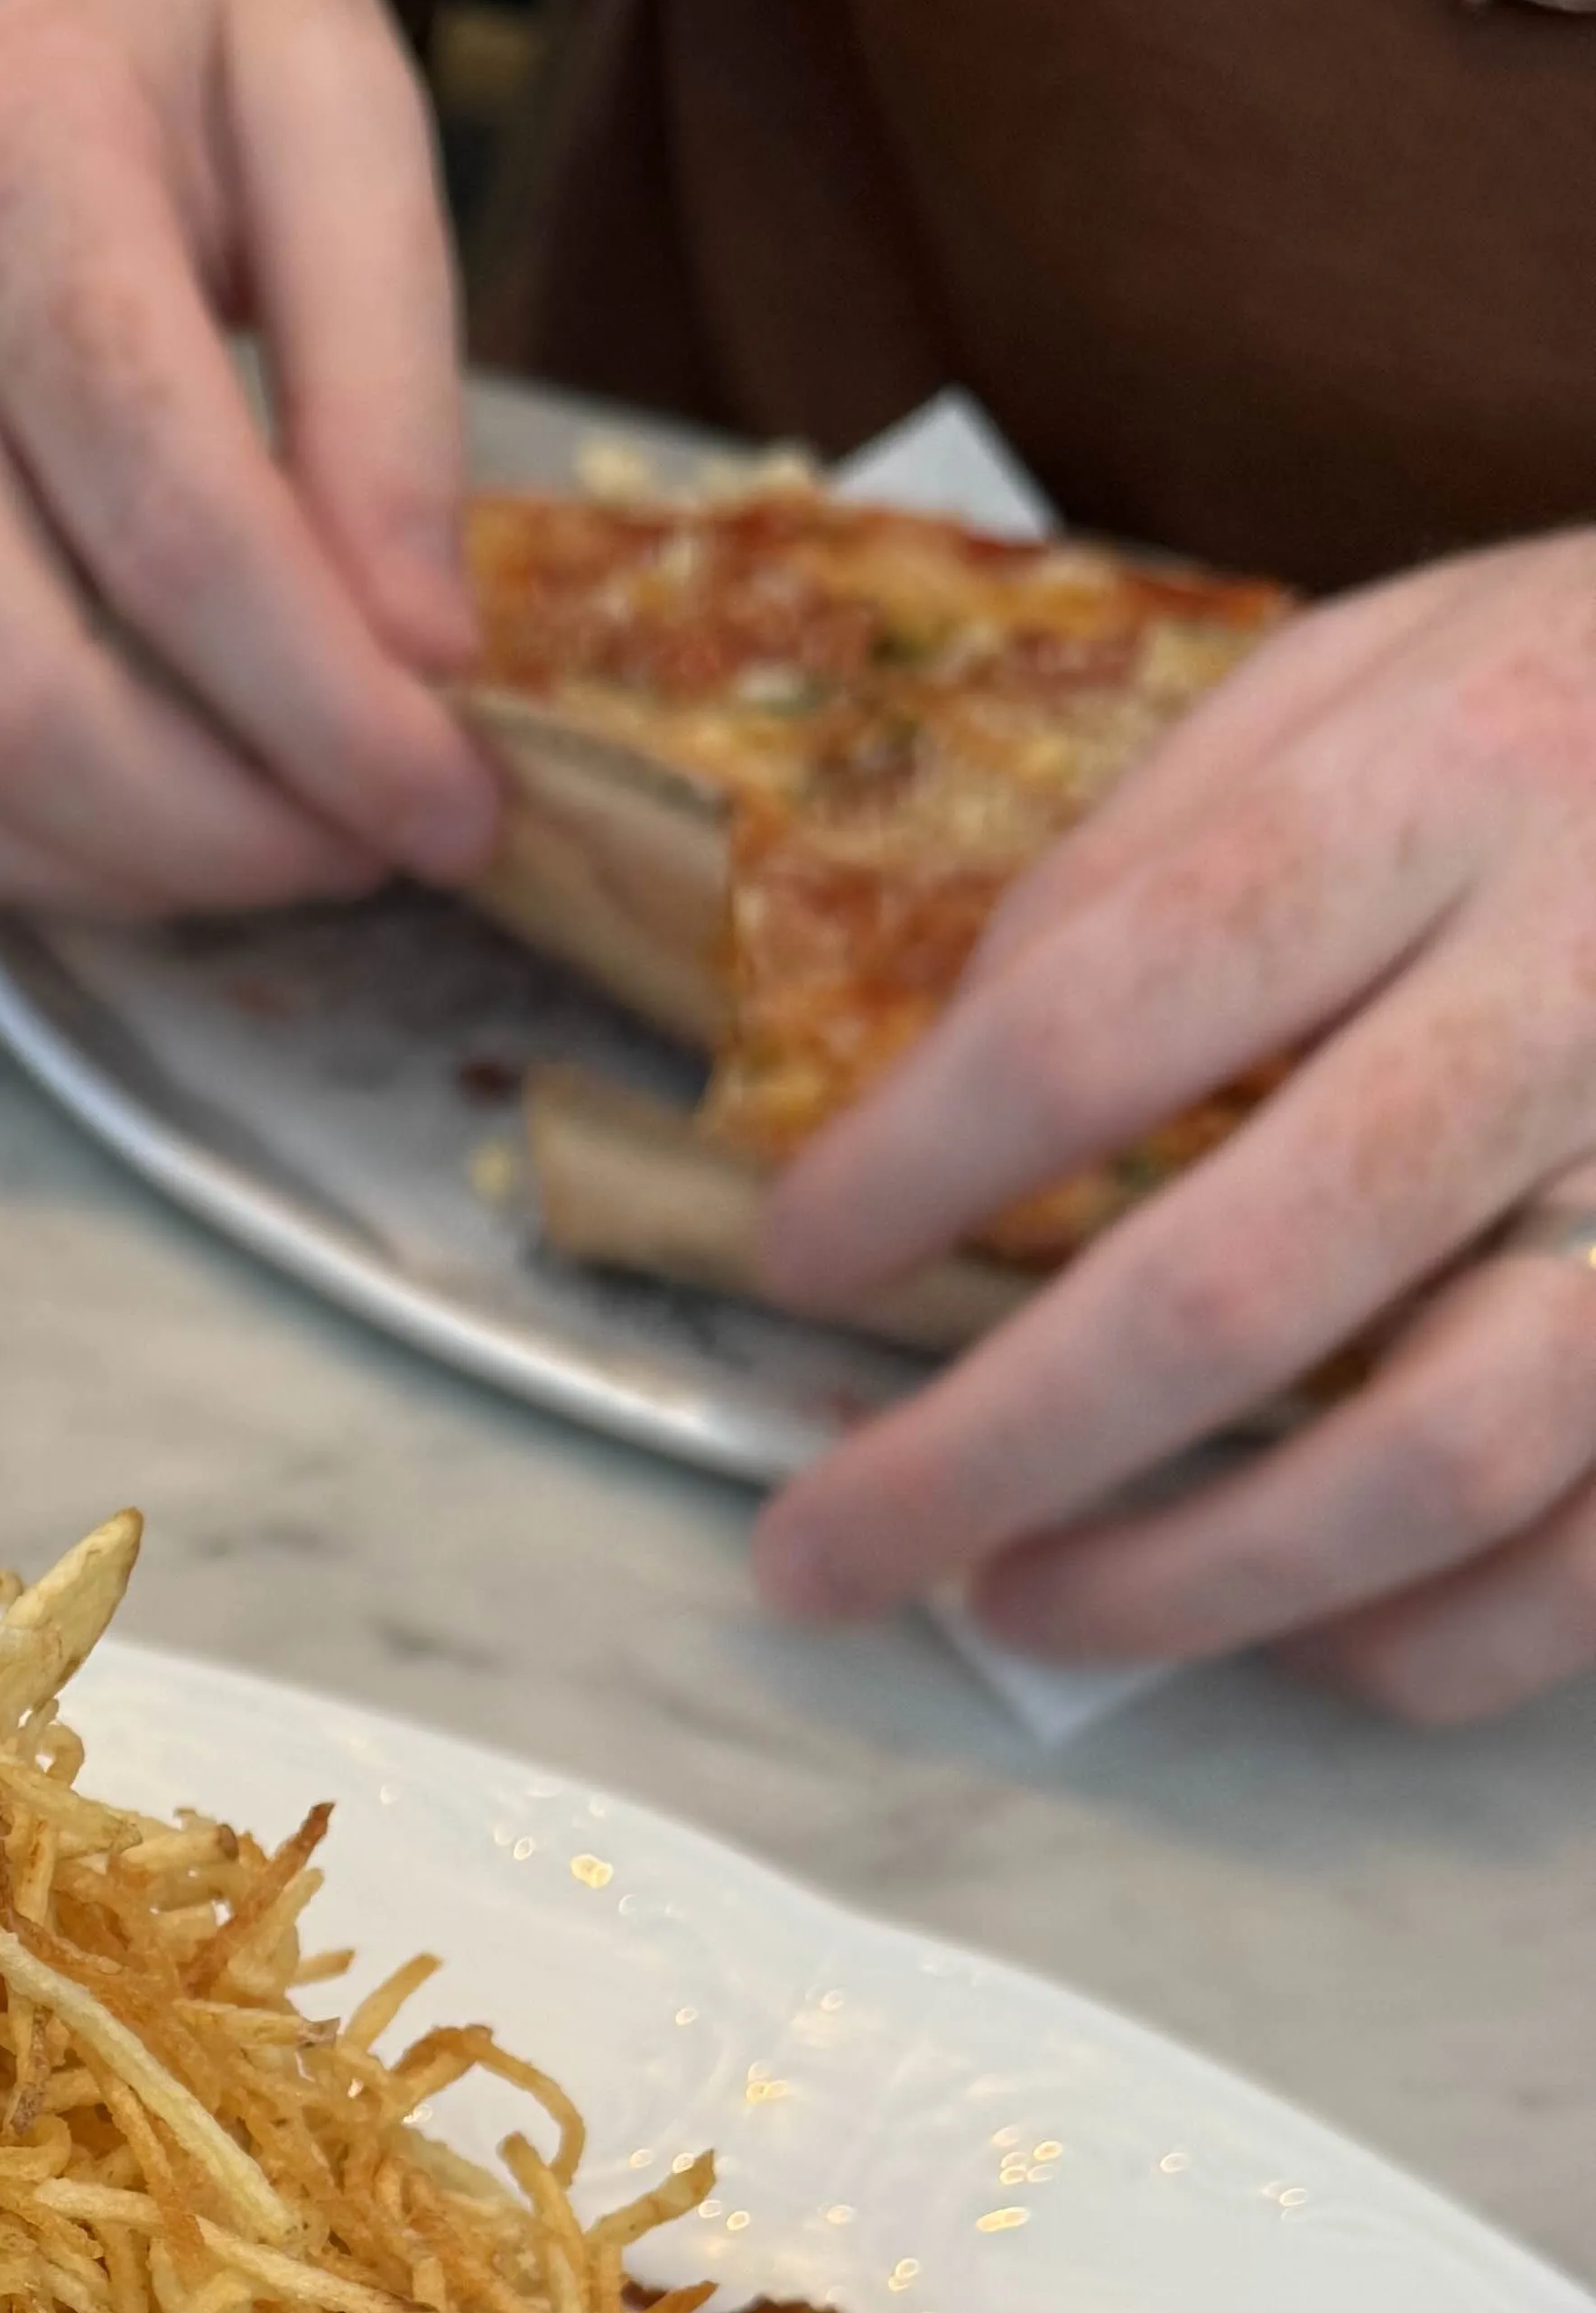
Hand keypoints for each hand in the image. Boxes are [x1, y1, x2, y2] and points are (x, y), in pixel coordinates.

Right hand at [0, 0, 498, 918]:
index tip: (454, 796)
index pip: (170, 529)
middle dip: (226, 830)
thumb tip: (413, 655)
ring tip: (268, 840)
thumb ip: (390, 372)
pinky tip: (128, 817)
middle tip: (375, 842)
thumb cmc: (152, 9)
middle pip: (17, 693)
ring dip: (116, 869)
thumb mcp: (338, 97)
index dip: (328, 711)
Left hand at [751, 536, 1595, 1722]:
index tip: (796, 1262)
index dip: (911, 1171)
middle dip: (989, 1451)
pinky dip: (1419, 1641)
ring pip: (1437, 1462)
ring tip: (1023, 1610)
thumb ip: (1150, 860)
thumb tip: (929, 1091)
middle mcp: (1586, 985)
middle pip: (1241, 1286)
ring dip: (1187, 1585)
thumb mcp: (1367, 672)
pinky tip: (1287, 1634)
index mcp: (1451, 784)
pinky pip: (1591, 1559)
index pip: (1108, 1012)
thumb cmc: (1582, 710)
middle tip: (824, 1550)